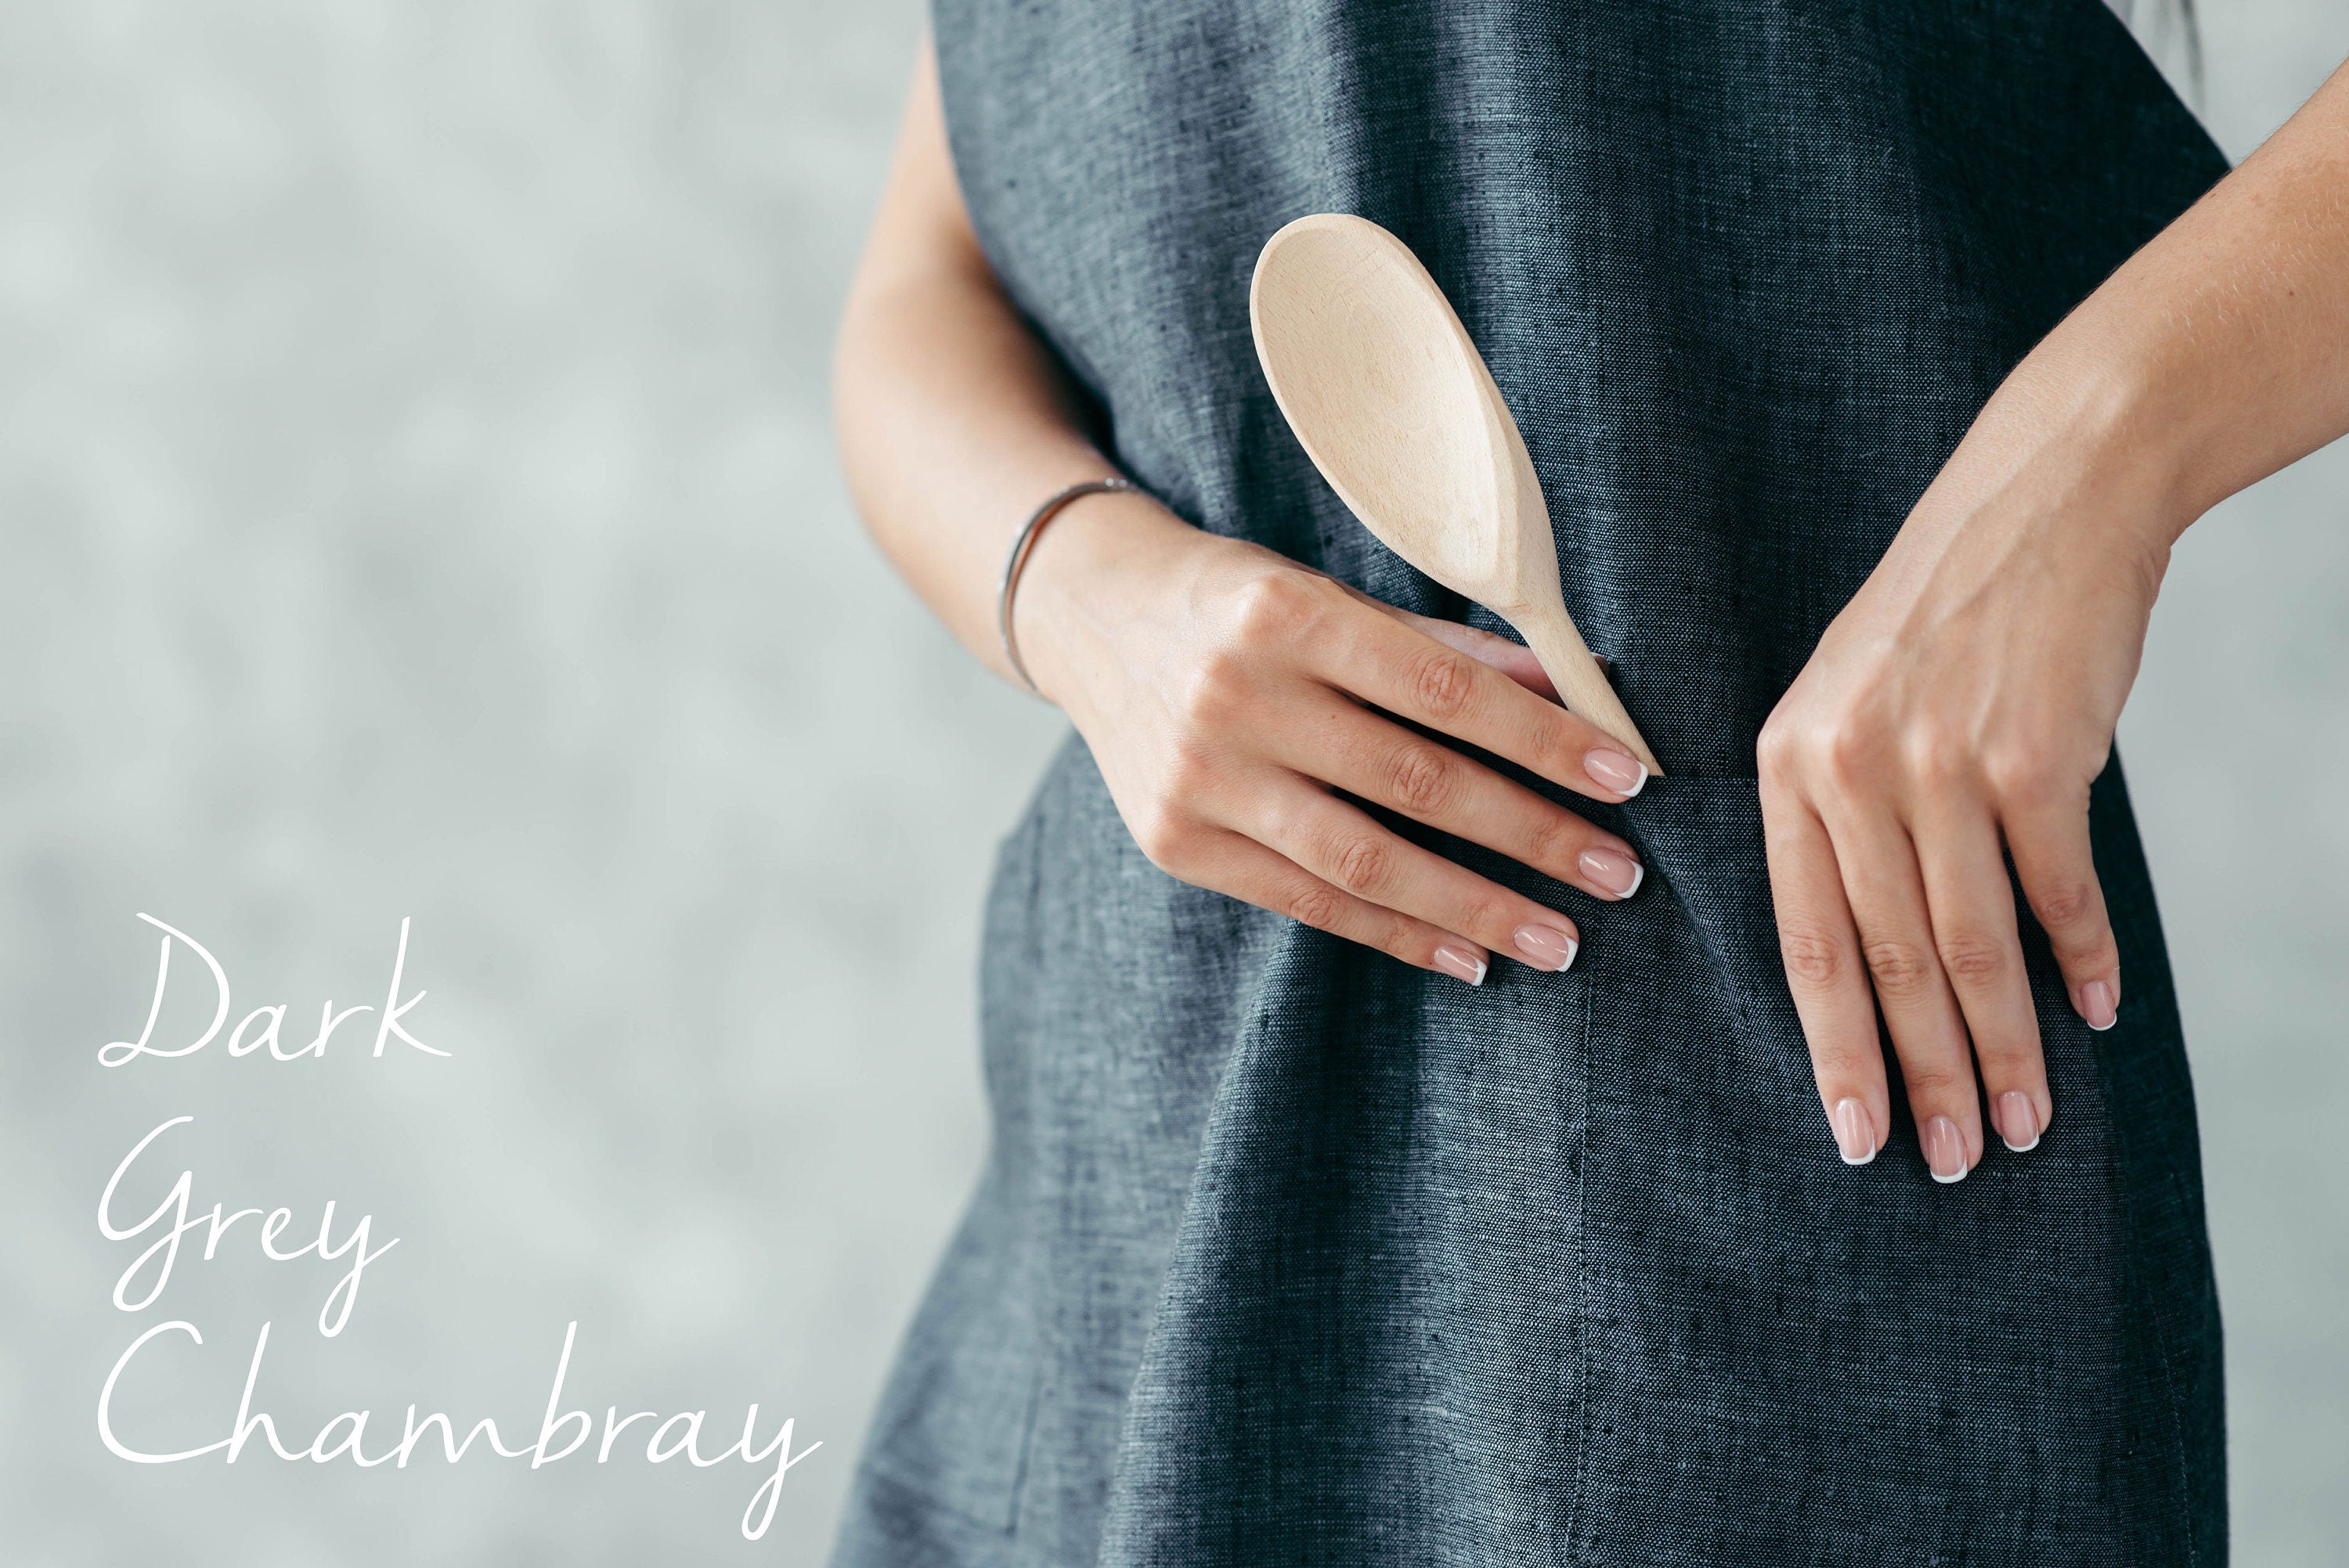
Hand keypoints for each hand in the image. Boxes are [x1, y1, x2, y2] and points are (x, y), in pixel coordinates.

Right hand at [1015, 490, 1652, 982]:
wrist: (1091, 616)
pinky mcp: (1176, 842)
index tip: (1628, 779)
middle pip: (1414, 784)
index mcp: (1286, 614)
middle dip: (1530, 835)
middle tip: (1616, 874)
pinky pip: (1307, 903)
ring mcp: (1198, 779)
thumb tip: (1569, 692)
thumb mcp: (1331, 595)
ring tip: (1558, 939)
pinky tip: (1466, 956)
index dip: (1542, 741)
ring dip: (1475, 908)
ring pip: (1363, 861)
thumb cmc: (1238, 600)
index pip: (1442, 691)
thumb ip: (1439, 646)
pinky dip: (1395, 935)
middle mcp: (1236, 697)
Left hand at [1758, 424, 2177, 1178]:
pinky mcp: (2038, 759)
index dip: (1833, 1051)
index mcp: (1787, 765)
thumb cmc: (1945, 616)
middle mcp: (1849, 770)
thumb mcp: (1845, 699)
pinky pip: (2059, 892)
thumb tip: (1874, 964)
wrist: (2046, 498)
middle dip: (1924, 1078)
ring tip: (2029, 1122)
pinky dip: (2082, 959)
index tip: (1855, 1135)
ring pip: (1971, 949)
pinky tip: (2095, 1013)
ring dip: (2008, 1050)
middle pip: (1889, 965)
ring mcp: (1942, 765)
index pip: (1802, 943)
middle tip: (1956, 1161)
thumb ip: (1840, 816)